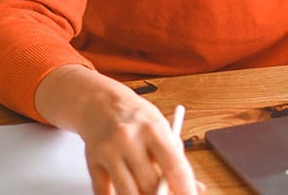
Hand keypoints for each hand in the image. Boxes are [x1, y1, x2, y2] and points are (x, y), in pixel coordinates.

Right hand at [35, 65, 201, 194]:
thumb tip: (196, 189)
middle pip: (149, 184)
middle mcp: (129, 138)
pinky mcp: (92, 161)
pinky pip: (103, 192)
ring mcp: (108, 151)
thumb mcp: (162, 130)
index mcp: (153, 129)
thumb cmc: (137, 118)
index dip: (185, 189)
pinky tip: (126, 193)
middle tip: (166, 194)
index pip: (174, 166)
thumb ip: (177, 159)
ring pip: (126, 192)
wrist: (100, 102)